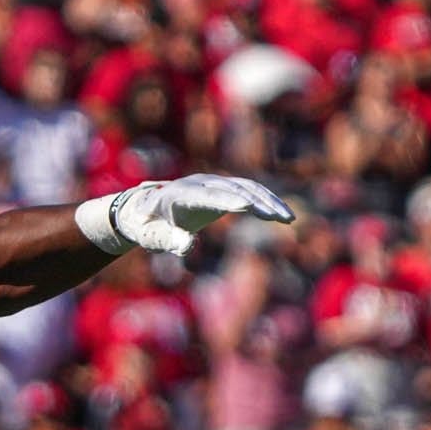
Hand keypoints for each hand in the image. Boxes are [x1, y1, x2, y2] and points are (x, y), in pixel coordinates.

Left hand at [104, 175, 296, 256]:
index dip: (226, 199)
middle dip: (257, 201)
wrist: (142, 209)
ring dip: (268, 201)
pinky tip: (282, 216)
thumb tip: (186, 246)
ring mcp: (212, 183)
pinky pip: (248, 191)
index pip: (206, 195)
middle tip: (279, 218)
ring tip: (288, 219)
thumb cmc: (145, 227)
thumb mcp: (150, 237)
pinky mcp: (222, 188)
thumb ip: (167, 240)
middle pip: (232, 188)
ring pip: (245, 187)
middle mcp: (198, 183)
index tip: (247, 205)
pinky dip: (266, 201)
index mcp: (178, 195)